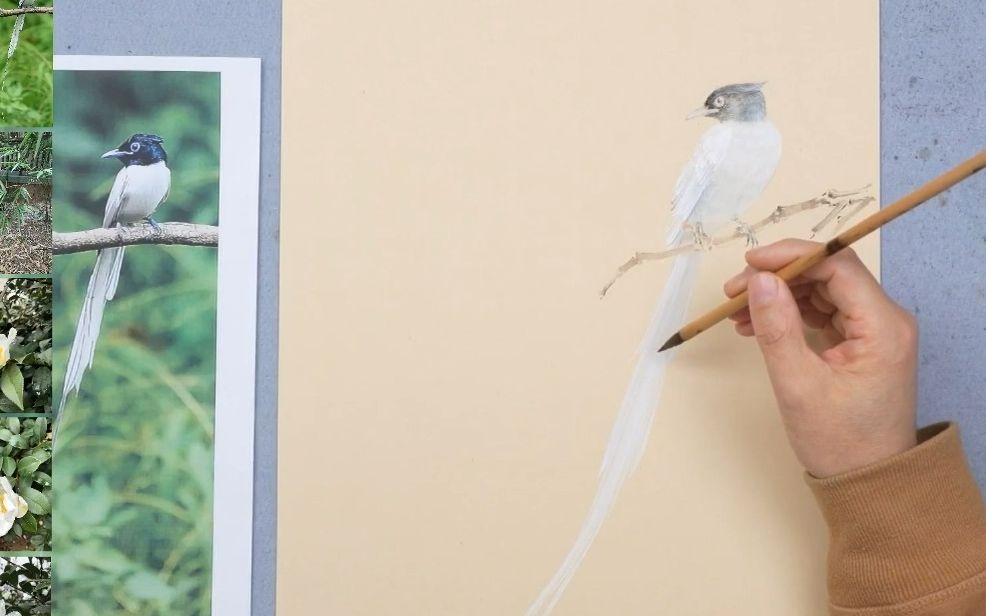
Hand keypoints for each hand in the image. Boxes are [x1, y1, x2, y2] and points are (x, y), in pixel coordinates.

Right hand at [724, 239, 917, 476]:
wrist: (870, 483)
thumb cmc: (841, 442)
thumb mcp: (799, 386)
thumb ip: (777, 328)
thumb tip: (758, 280)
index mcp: (883, 327)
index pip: (837, 266)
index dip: (790, 257)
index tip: (748, 265)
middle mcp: (886, 320)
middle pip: (828, 275)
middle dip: (778, 278)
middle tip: (734, 293)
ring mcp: (874, 331)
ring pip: (822, 292)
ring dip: (779, 296)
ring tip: (738, 313)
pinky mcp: (861, 342)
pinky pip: (823, 313)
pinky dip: (789, 314)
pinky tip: (757, 325)